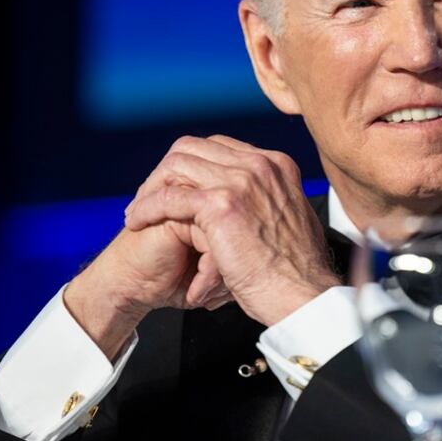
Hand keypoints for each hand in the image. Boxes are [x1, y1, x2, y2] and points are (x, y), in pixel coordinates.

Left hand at [123, 135, 339, 325]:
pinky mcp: (222, 204)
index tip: (174, 188)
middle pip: (192, 148)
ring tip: (139, 213)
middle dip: (164, 172)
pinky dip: (147, 208)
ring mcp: (241, 181)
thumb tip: (251, 203)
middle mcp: (260, 165)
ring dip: (150, 189)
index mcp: (276, 166)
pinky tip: (138, 222)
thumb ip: (269, 201)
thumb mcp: (289, 220)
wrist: (302, 294)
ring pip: (176, 166)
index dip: (188, 166)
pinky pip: (169, 196)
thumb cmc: (295, 272)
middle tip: (148, 199)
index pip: (218, 146)